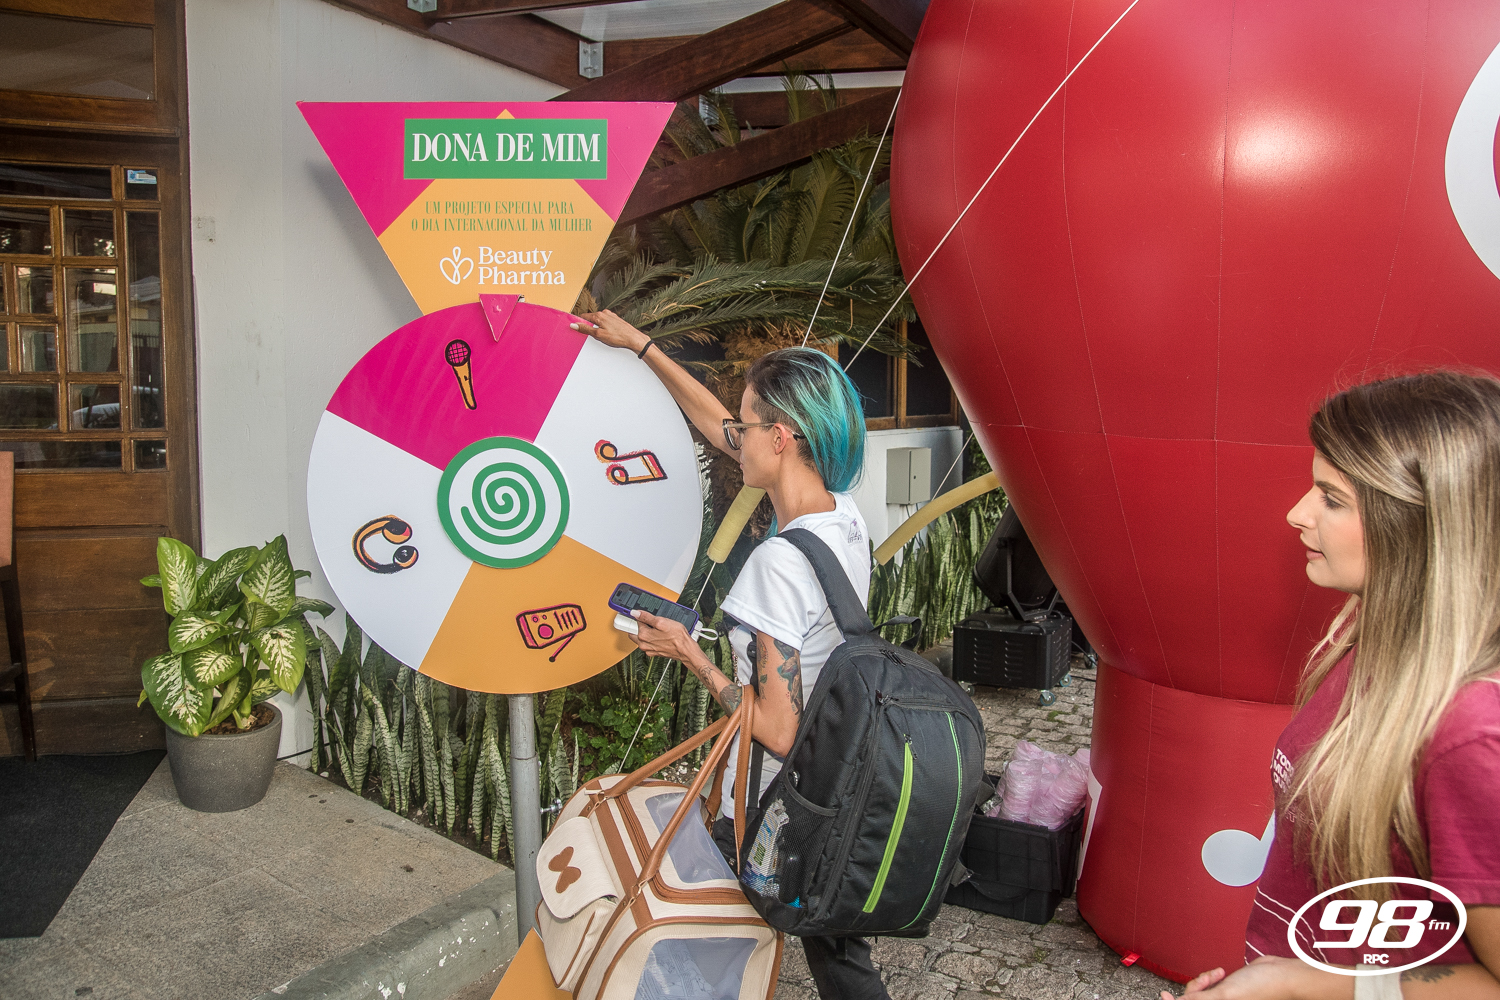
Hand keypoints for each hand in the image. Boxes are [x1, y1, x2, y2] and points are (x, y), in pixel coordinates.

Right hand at [572, 309, 648, 353]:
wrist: (633, 338)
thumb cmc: (618, 337)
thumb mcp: (598, 335)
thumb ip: (585, 329)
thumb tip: (574, 325)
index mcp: (598, 315)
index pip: (583, 316)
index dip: (579, 323)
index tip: (577, 328)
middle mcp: (605, 313)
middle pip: (591, 318)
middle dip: (589, 326)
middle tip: (591, 335)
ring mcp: (611, 316)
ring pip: (598, 321)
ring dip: (597, 327)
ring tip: (602, 336)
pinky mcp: (616, 320)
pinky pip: (605, 323)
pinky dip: (604, 328)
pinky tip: (608, 335)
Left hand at [629, 609, 699, 662]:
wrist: (685, 650)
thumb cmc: (677, 637)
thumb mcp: (662, 621)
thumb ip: (646, 617)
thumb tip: (635, 613)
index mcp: (643, 636)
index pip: (633, 623)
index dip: (637, 617)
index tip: (640, 615)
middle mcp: (643, 644)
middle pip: (634, 632)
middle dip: (639, 626)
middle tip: (648, 621)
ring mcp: (649, 649)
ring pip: (641, 638)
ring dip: (646, 632)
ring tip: (657, 628)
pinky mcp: (654, 652)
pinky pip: (649, 643)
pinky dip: (652, 639)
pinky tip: (660, 635)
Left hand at [1161, 958, 1317, 999]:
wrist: (1280, 974)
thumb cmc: (1259, 988)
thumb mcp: (1225, 996)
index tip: (1164, 994)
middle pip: (1191, 999)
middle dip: (1195, 987)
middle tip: (1207, 980)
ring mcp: (1222, 999)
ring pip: (1199, 991)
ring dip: (1204, 980)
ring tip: (1218, 973)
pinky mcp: (1225, 989)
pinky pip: (1208, 984)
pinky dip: (1210, 977)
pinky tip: (1221, 972)